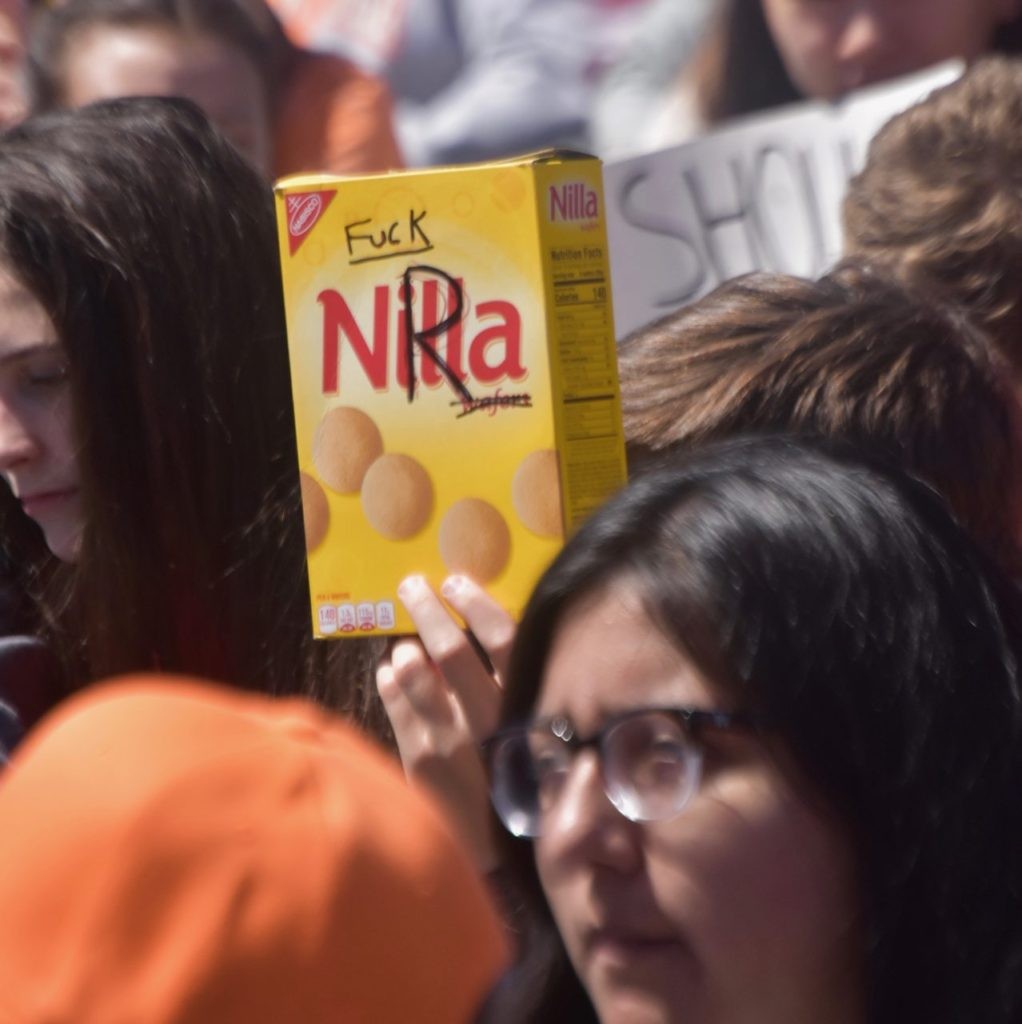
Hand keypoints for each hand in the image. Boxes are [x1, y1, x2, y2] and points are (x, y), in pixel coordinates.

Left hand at [376, 574, 514, 871]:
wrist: (505, 858)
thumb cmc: (525, 781)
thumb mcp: (534, 730)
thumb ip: (512, 685)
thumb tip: (474, 634)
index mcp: (524, 705)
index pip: (502, 638)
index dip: (476, 603)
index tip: (457, 581)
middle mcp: (487, 720)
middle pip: (451, 648)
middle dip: (428, 608)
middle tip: (412, 586)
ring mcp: (449, 741)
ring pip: (414, 672)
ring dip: (405, 649)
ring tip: (405, 648)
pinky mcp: (419, 762)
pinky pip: (394, 704)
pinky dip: (389, 680)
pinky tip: (390, 674)